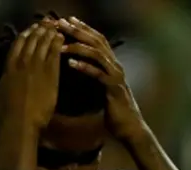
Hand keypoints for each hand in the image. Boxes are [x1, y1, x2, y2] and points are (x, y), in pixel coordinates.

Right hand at [0, 22, 63, 130]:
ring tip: (53, 30)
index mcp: (8, 69)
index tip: (29, 30)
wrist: (20, 124)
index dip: (23, 36)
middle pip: (31, 43)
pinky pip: (54, 57)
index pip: (17, 46)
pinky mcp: (51, 77)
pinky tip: (61, 40)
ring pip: (44, 47)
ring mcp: (38, 70)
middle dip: (37, 32)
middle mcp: (23, 65)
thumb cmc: (2, 116)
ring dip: (48, 36)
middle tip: (43, 26)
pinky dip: (57, 46)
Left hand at [56, 17, 146, 141]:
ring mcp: (115, 76)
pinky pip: (98, 74)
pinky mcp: (114, 88)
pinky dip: (84, 67)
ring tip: (62, 43)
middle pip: (97, 41)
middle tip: (62, 23)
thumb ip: (92, 75)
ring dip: (79, 46)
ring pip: (97, 54)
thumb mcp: (100, 88)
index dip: (82, 28)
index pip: (96, 40)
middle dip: (78, 31)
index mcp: (110, 64)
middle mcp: (115, 65)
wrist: (128, 127)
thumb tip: (74, 67)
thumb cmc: (112, 110)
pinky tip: (71, 63)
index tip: (66, 21)